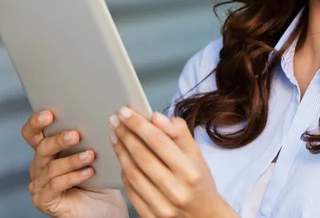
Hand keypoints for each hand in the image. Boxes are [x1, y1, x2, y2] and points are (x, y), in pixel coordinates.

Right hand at [21, 110, 128, 216]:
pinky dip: (73, 177)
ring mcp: (39, 184)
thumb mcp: (93, 150)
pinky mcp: (44, 200)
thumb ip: (87, 135)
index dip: (36, 123)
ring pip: (51, 167)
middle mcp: (39, 165)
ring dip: (72, 160)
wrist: (104, 205)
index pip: (32, 133)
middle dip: (58, 140)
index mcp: (47, 149)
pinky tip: (88, 172)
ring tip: (90, 155)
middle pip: (42, 148)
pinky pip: (55, 185)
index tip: (49, 114)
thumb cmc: (98, 175)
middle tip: (75, 135)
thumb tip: (95, 113)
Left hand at [109, 107, 237, 217]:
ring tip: (115, 136)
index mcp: (190, 171)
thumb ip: (178, 132)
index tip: (125, 111)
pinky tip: (122, 159)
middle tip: (115, 120)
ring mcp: (162, 207)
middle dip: (125, 135)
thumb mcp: (197, 153)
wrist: (204, 217)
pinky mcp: (151, 217)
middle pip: (142, 157)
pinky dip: (124, 172)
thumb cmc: (199, 181)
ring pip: (133, 174)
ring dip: (121, 152)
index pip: (158, 141)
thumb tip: (156, 117)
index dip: (139, 124)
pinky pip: (131, 192)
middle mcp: (176, 191)